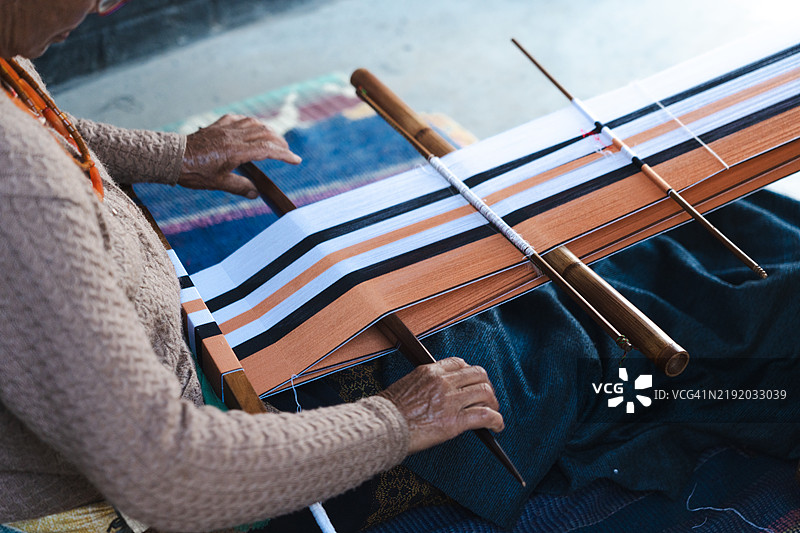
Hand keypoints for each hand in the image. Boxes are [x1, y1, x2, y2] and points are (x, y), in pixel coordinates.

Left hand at [179, 114, 300, 197]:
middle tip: (286, 152)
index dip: (284, 155)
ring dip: (267, 130)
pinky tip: (251, 126)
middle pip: (265, 134)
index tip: (296, 160)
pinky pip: (238, 118)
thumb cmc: (194, 172)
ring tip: (273, 139)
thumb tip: (256, 194)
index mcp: (237, 151)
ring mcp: (225, 128)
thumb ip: (240, 187)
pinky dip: (249, 122)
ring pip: (254, 123)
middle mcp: (234, 136)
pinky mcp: (217, 125)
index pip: (268, 150)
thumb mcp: (219, 183)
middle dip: (279, 143)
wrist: (172, 158)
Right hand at [379, 358, 503, 453]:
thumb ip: (427, 384)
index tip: (473, 382)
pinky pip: (485, 416)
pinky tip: (497, 426)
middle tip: (488, 398)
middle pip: (478, 375)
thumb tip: (440, 394)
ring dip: (493, 403)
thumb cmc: (389, 411)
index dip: (470, 373)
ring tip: (494, 413)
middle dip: (486, 386)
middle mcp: (443, 382)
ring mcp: (450, 401)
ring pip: (485, 393)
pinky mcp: (454, 421)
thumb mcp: (407, 385)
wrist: (382, 427)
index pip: (459, 363)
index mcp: (430, 371)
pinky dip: (496, 420)